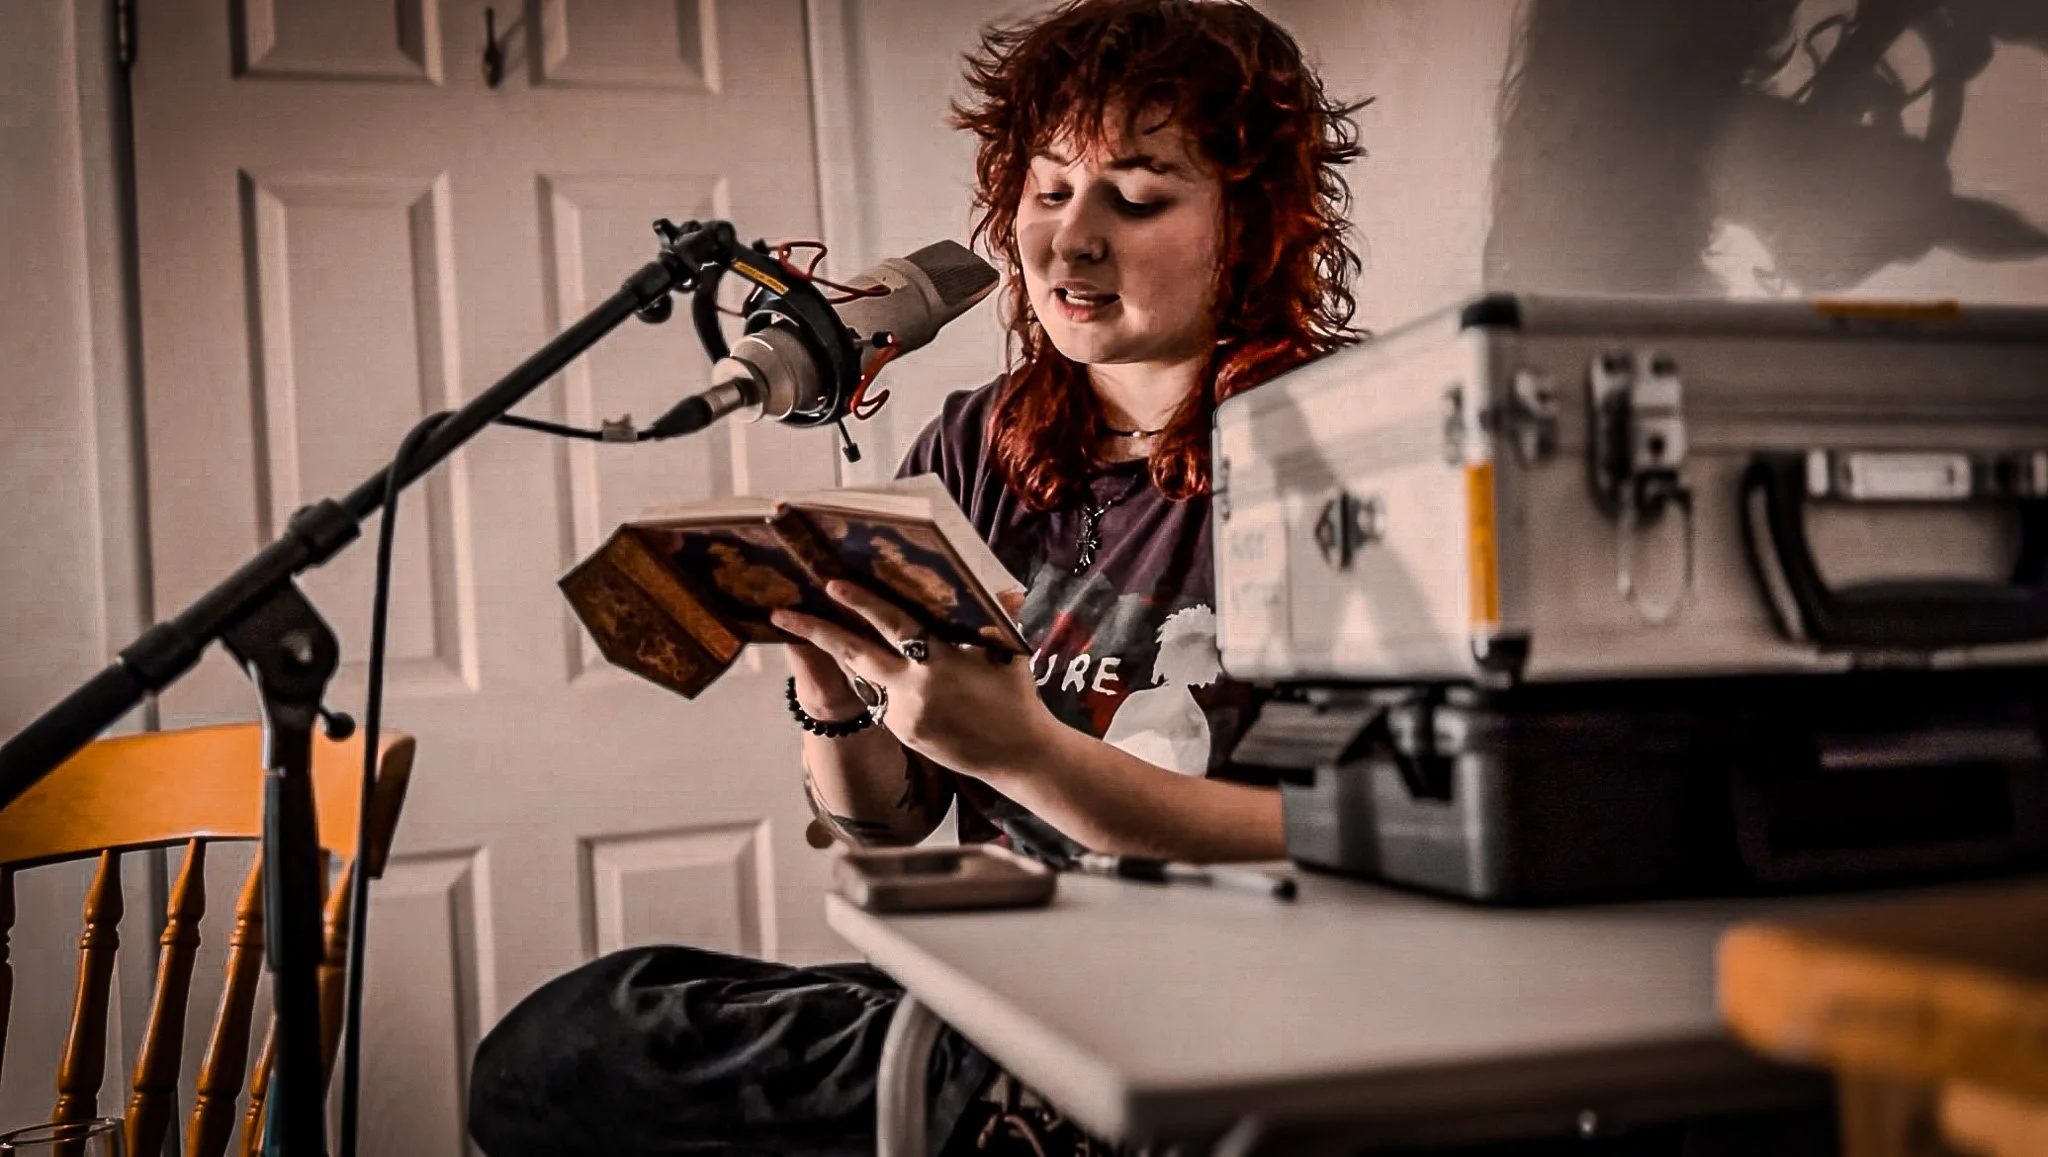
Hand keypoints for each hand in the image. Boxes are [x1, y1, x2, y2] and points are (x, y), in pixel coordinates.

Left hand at [771, 581, 1054, 776]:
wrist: (1017, 756)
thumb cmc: (1016, 697)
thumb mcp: (1007, 652)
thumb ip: (998, 618)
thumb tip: (1004, 590)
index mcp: (941, 660)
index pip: (893, 624)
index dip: (861, 603)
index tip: (831, 585)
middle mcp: (916, 687)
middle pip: (856, 654)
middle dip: (818, 631)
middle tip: (783, 614)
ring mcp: (904, 713)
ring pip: (862, 676)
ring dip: (836, 653)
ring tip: (805, 629)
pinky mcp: (902, 731)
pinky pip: (878, 698)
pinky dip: (871, 678)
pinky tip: (861, 662)